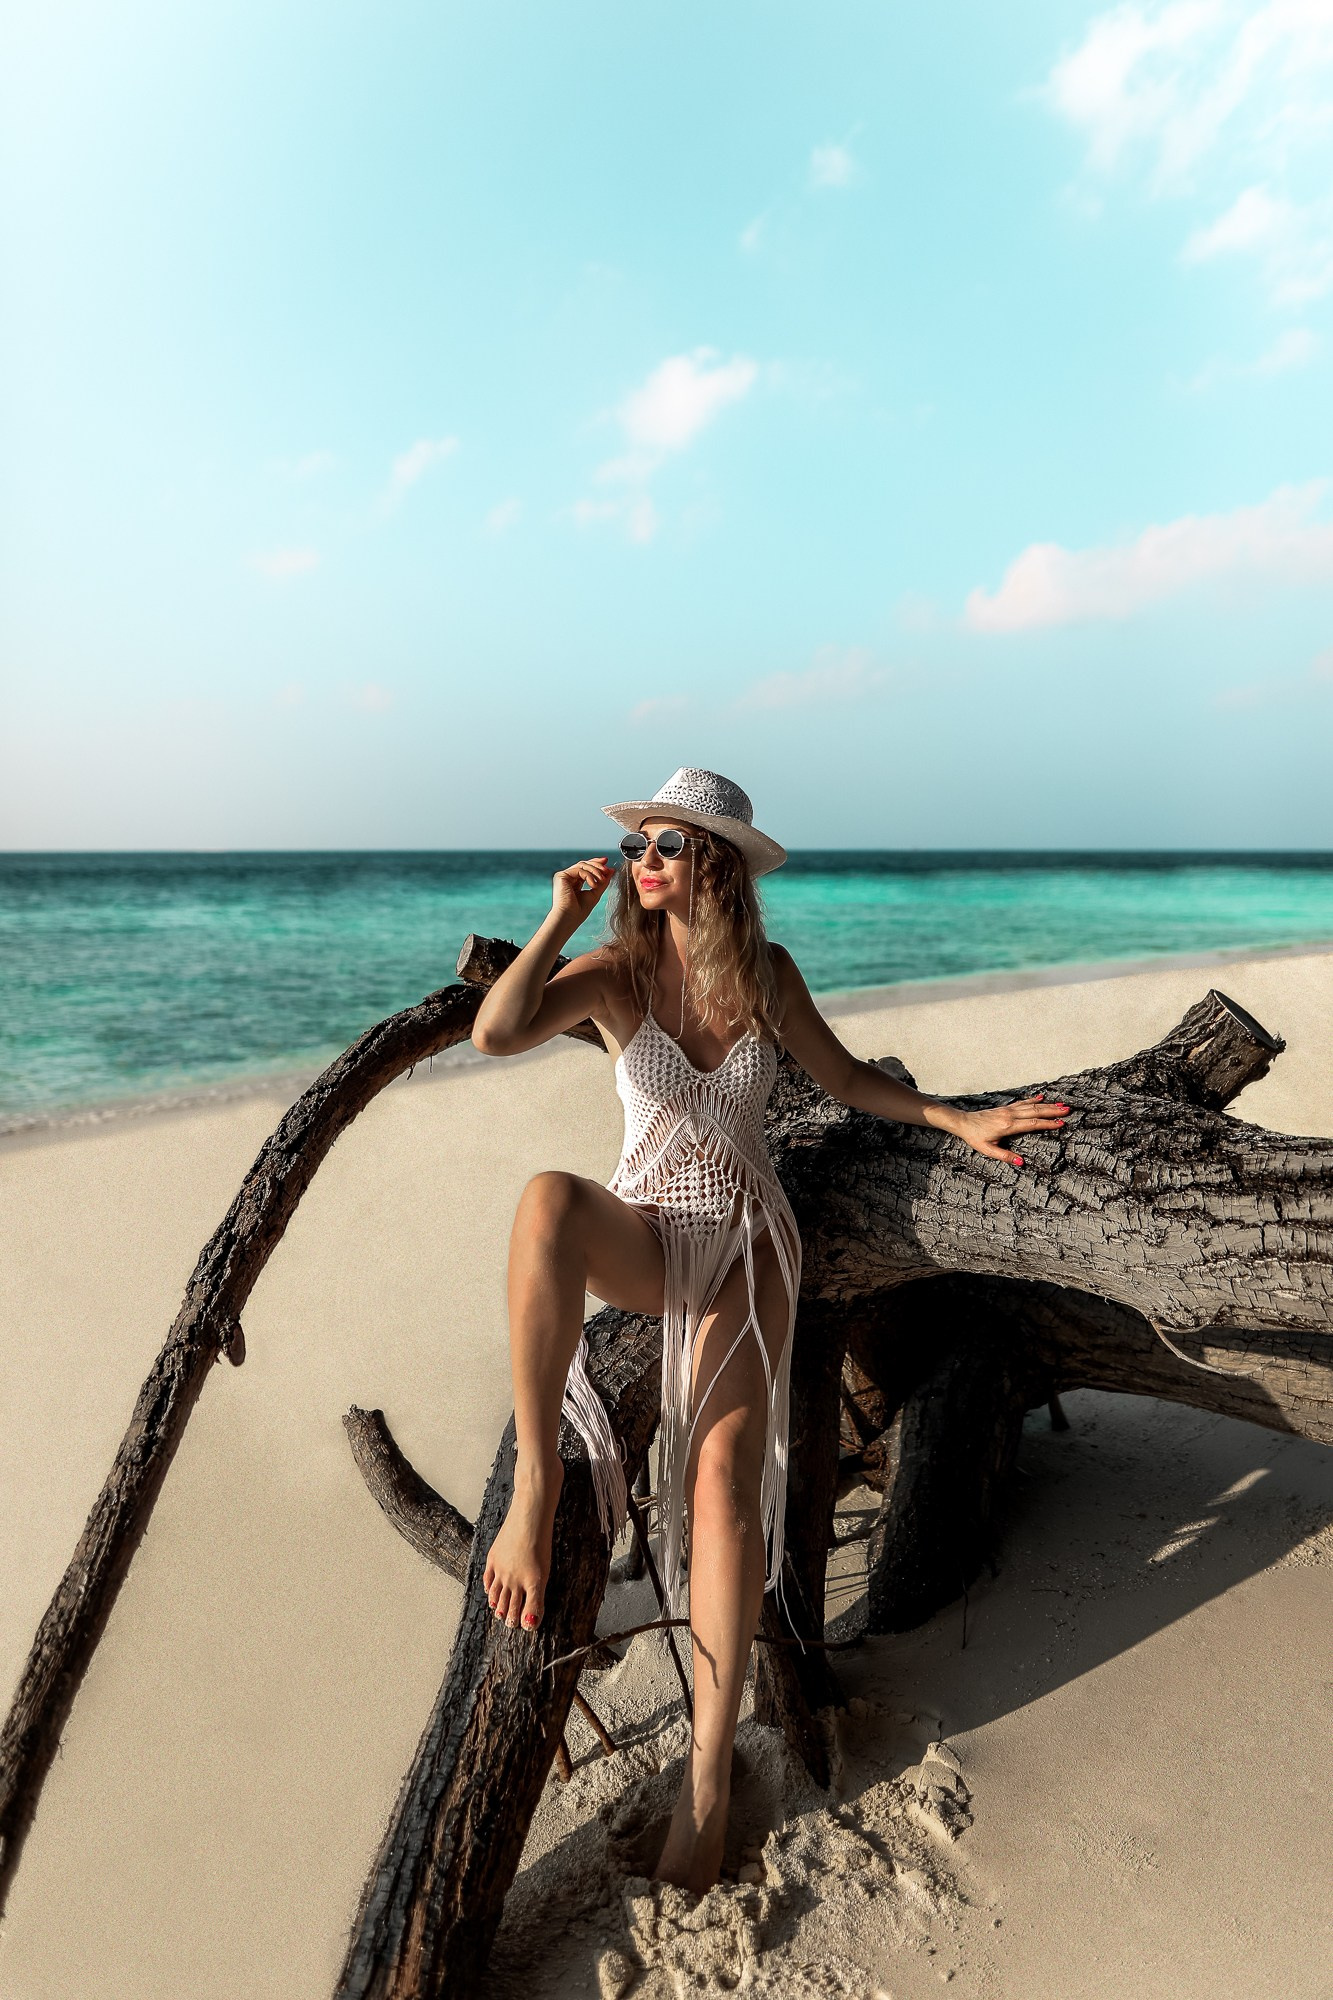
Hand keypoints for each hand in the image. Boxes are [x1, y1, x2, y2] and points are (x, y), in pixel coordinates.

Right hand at [552, 855, 613, 925]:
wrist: (569, 918)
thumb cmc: (580, 911)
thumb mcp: (595, 893)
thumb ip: (602, 882)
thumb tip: (611, 870)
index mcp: (574, 882)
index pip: (585, 869)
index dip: (596, 864)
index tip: (607, 864)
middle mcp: (567, 878)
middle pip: (584, 864)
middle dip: (597, 865)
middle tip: (607, 869)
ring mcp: (563, 876)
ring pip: (582, 865)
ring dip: (595, 871)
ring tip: (602, 880)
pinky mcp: (561, 876)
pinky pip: (578, 870)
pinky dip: (588, 875)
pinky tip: (593, 885)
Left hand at [950, 1094, 1069, 1167]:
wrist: (963, 1122)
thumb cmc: (975, 1137)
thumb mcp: (988, 1150)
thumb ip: (1005, 1156)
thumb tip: (1021, 1162)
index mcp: (1008, 1126)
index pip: (1032, 1124)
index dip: (1048, 1124)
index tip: (1061, 1124)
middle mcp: (1010, 1116)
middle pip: (1035, 1111)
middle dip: (1052, 1111)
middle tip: (1068, 1110)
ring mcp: (1008, 1110)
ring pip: (1031, 1105)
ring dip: (1046, 1105)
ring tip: (1060, 1105)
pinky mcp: (1005, 1108)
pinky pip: (1022, 1103)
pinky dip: (1033, 1099)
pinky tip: (1042, 1097)